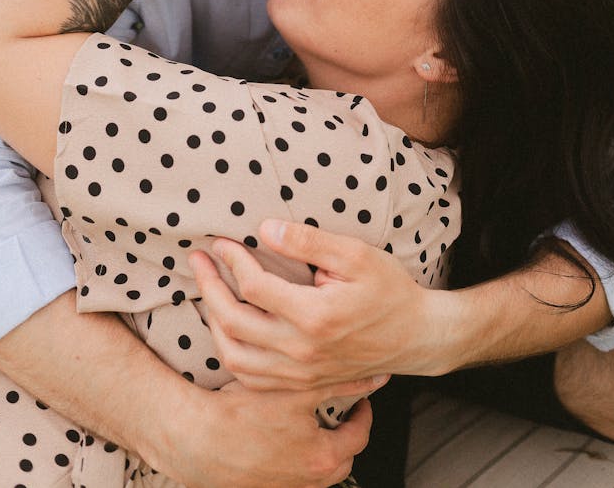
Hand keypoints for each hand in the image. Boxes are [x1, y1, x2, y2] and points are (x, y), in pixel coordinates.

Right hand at [156, 380, 372, 487]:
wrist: (198, 440)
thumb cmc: (244, 415)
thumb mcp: (298, 390)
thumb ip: (340, 383)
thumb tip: (374, 377)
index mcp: (323, 458)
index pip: (359, 435)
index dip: (363, 411)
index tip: (360, 396)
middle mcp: (309, 482)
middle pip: (342, 459)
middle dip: (345, 434)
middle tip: (341, 410)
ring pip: (318, 470)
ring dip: (321, 447)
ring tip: (313, 423)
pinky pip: (293, 476)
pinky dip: (297, 457)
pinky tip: (285, 438)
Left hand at [190, 221, 443, 389]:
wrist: (416, 337)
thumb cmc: (390, 290)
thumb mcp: (356, 255)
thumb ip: (308, 242)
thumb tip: (265, 229)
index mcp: (314, 316)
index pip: (254, 287)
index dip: (233, 260)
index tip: (223, 242)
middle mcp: (301, 350)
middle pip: (234, 321)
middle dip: (209, 286)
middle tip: (198, 260)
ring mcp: (299, 373)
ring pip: (234, 355)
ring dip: (213, 322)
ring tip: (206, 292)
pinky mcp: (301, 384)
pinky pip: (251, 376)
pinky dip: (230, 352)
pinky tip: (227, 328)